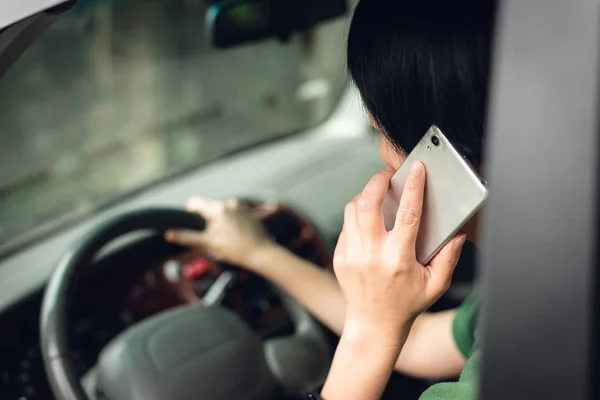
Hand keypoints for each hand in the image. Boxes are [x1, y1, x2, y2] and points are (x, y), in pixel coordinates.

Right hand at [165, 197, 272, 266]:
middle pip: (209, 206)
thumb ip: (187, 237)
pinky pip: (235, 215)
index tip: (192, 224)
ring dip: (220, 220)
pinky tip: (236, 236)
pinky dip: (233, 222)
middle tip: (211, 236)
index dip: (190, 213)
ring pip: (222, 210)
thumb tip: (168, 234)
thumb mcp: (207, 244)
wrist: (260, 253)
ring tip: (225, 238)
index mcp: (216, 208)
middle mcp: (229, 203)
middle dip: (206, 219)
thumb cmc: (233, 249)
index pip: (194, 202)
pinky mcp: (250, 213)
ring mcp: (241, 207)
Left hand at [334, 162, 466, 344]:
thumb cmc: (405, 305)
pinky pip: (346, 225)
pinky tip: (368, 220)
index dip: (413, 187)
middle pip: (368, 204)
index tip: (416, 169)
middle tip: (387, 175)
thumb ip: (449, 257)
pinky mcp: (340, 257)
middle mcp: (372, 254)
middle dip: (377, 182)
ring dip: (364, 196)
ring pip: (352, 210)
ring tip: (377, 195)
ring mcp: (352, 255)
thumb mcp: (436, 284)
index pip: (407, 214)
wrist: (374, 325)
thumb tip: (457, 232)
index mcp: (398, 259)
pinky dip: (356, 216)